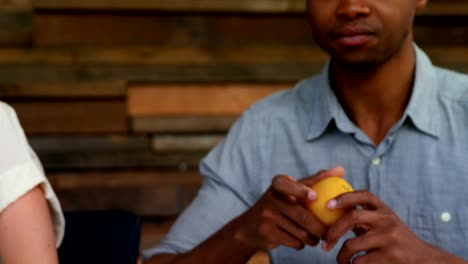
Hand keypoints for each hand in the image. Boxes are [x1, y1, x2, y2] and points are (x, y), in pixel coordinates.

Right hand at [232, 166, 344, 250]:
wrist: (250, 227)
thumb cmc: (280, 205)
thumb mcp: (292, 190)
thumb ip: (315, 180)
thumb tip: (341, 169)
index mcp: (277, 185)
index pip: (287, 184)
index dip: (300, 189)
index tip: (313, 196)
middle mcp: (269, 198)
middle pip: (302, 215)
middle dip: (320, 227)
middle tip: (329, 232)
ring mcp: (266, 217)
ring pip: (300, 232)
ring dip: (313, 238)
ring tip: (315, 237)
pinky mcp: (267, 234)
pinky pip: (294, 242)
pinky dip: (301, 244)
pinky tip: (301, 241)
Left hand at [322, 191, 446, 263]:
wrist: (423, 259)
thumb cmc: (395, 241)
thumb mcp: (384, 224)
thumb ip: (364, 217)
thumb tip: (332, 211)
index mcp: (384, 210)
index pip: (364, 195)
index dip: (345, 197)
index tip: (327, 204)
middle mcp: (387, 220)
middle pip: (352, 217)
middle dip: (333, 231)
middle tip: (325, 242)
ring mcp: (389, 237)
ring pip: (352, 244)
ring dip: (341, 256)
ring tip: (341, 260)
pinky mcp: (391, 256)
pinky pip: (360, 261)